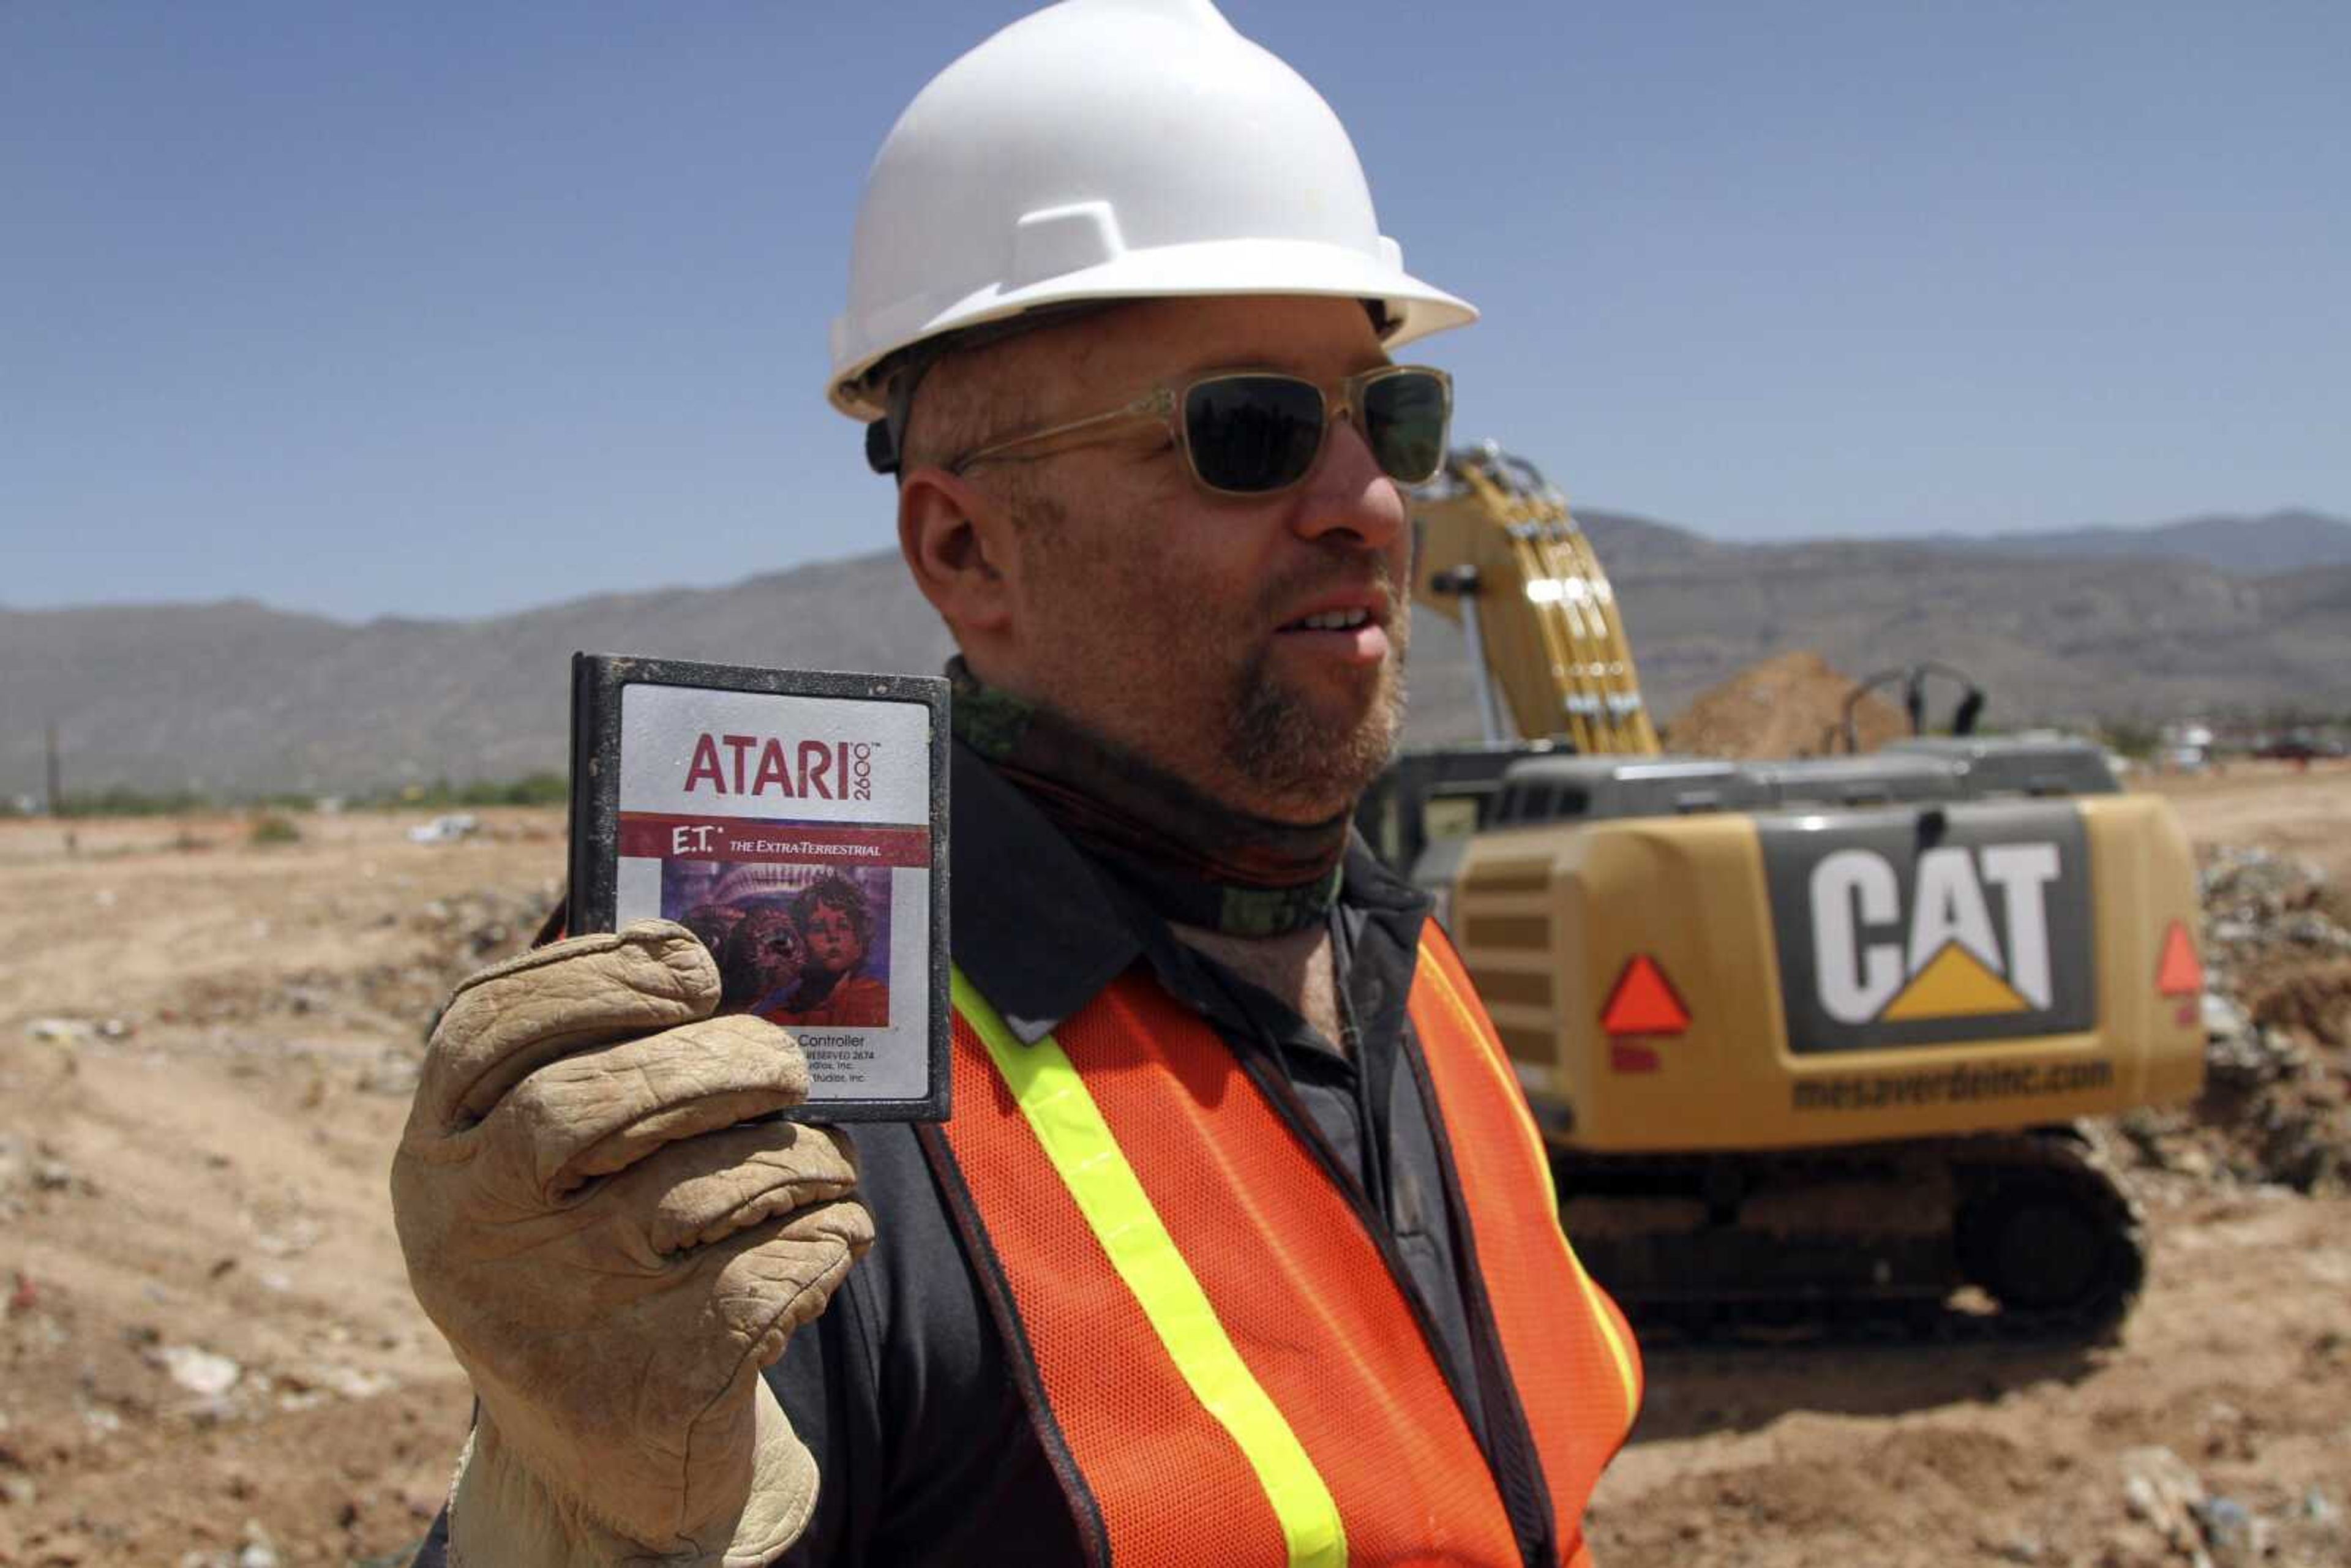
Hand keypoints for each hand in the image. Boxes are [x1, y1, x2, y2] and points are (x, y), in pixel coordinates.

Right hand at [391, 920, 872, 1563]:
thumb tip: (701, 956)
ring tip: (822, 1164)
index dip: (598, 976)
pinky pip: (774, 1271)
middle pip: (595, 1100)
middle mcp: (472, 1233)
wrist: (602, 1467)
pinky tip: (832, 1237)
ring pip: (710, 1186)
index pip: (484, 1026)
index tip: (690, 966)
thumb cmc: (595, 1263)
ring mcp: (556, 1313)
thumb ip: (597, 1066)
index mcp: (435, 1155)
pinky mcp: (652, 1386)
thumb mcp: (549, 1175)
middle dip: (716, 1059)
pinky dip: (828, 1238)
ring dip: (801, 1158)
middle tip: (784, 1065)